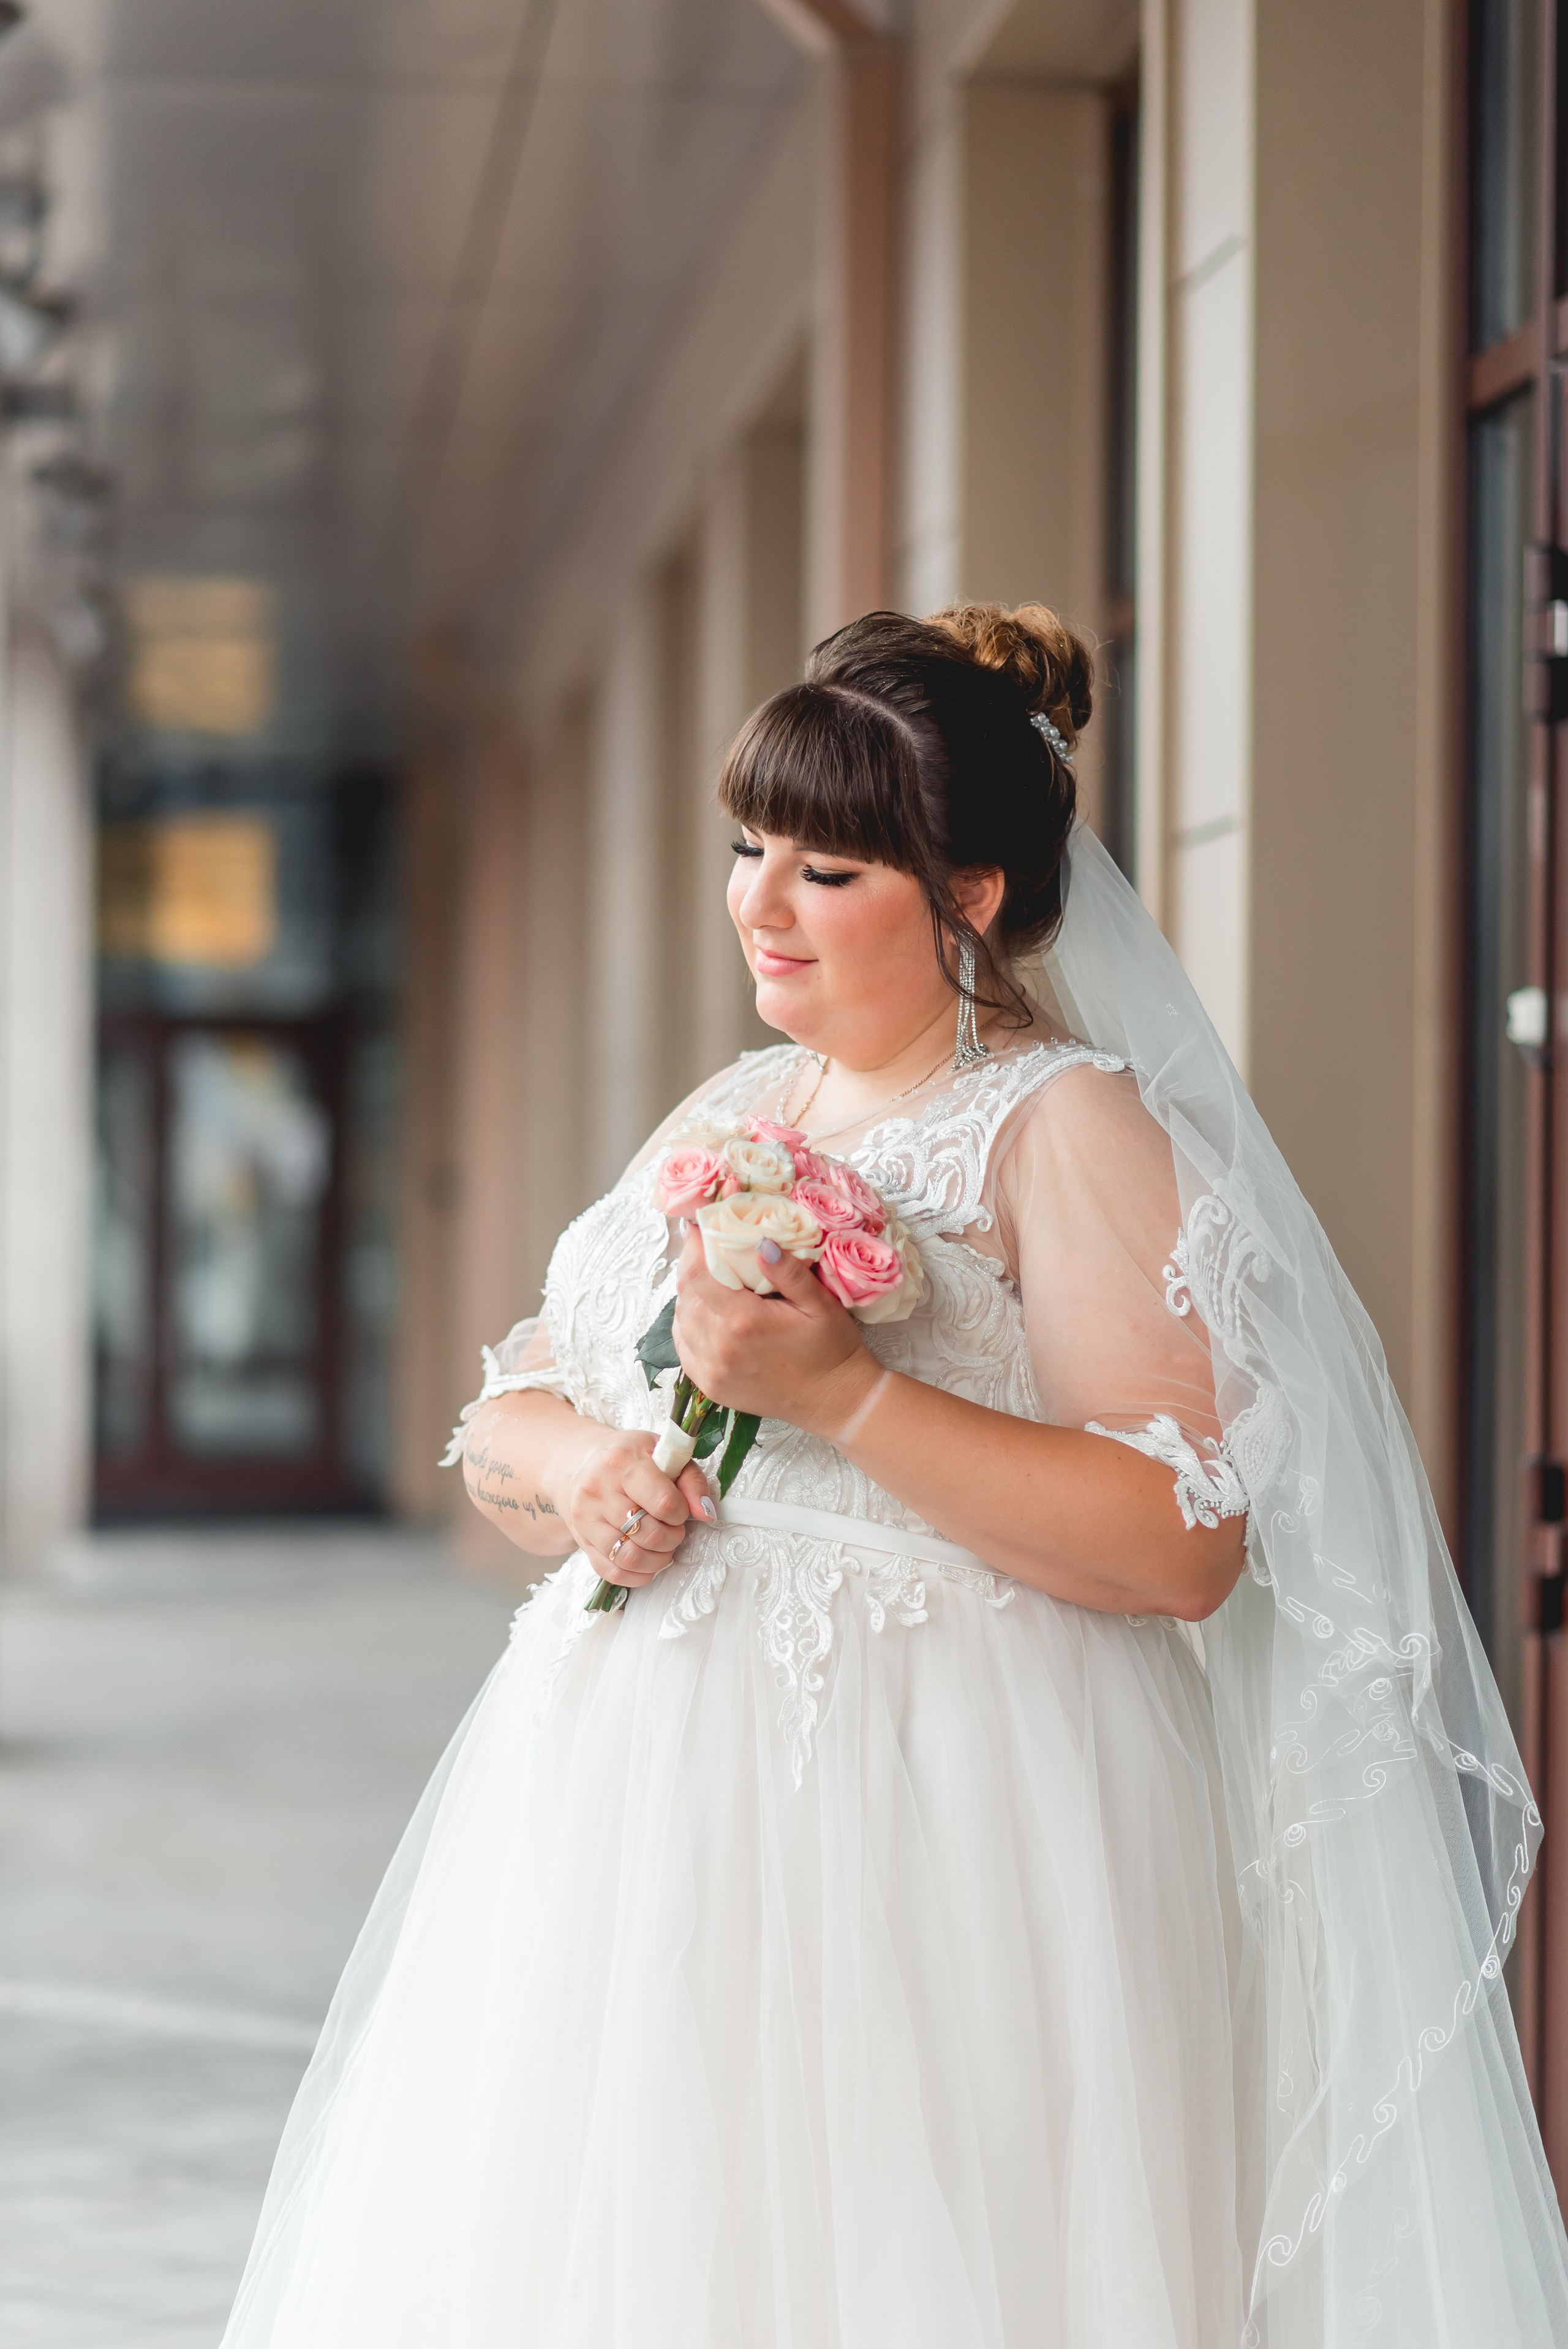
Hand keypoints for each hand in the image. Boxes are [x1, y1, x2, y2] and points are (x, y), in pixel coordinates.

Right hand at [563, 1428, 714, 1588]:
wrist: (582, 1463)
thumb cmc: (629, 1457)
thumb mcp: (663, 1453)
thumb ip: (691, 1480)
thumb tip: (706, 1513)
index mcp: (622, 1463)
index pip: (663, 1502)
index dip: (681, 1513)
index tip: (680, 1509)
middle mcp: (598, 1491)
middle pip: (648, 1534)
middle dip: (672, 1538)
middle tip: (674, 1529)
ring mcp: (586, 1519)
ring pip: (629, 1558)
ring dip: (657, 1560)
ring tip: (663, 1547)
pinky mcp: (582, 1541)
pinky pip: (612, 1572)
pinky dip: (637, 1575)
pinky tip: (647, 1562)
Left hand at [672, 1227, 875, 1433]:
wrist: (833, 1400)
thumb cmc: (831, 1349)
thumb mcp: (820, 1304)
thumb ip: (788, 1272)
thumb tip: (760, 1243)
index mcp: (744, 1321)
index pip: (697, 1275)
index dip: (693, 1248)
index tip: (700, 1230)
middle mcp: (720, 1347)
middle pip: (686, 1295)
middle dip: (692, 1267)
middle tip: (707, 1250)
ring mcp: (712, 1370)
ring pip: (681, 1320)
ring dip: (689, 1296)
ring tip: (707, 1279)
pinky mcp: (711, 1386)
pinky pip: (684, 1347)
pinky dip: (687, 1325)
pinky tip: (704, 1313)